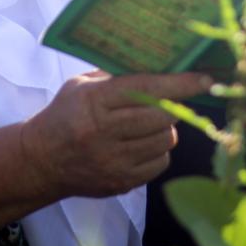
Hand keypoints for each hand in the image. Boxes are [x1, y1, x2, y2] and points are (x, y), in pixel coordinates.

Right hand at [22, 70, 209, 197]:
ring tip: (147, 125)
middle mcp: (103, 132)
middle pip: (162, 117)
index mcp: (94, 101)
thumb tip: (161, 64)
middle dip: (171, 107)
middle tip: (165, 102)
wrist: (41, 161)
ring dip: (165, 130)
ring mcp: (113, 161)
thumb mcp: (82, 85)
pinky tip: (140, 146)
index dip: (179, 83)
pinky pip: (160, 163)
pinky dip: (157, 152)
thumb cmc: (66, 115)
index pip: (146, 89)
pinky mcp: (120, 182)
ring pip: (165, 140)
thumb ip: (116, 76)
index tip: (204, 78)